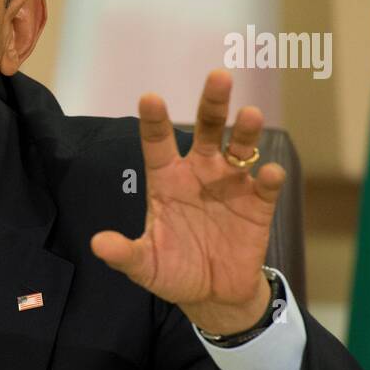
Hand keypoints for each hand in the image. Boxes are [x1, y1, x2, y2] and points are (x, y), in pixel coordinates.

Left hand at [90, 70, 283, 334]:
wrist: (212, 294)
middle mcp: (199, 173)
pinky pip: (265, 186)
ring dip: (245, 131)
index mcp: (167, 181)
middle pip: (207, 130)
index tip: (150, 97)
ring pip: (240, 149)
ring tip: (249, 113)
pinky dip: (270, 178)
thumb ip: (124, 254)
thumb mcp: (145, 265)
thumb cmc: (173, 270)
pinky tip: (270, 173)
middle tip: (218, 76)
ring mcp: (231, 185)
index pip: (157, 145)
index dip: (154, 122)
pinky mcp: (258, 205)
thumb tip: (98, 244)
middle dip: (212, 103)